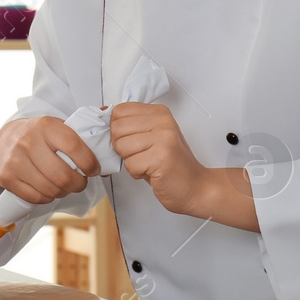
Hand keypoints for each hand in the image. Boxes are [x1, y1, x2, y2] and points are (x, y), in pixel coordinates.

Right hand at [0, 116, 100, 205]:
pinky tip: (49, 189)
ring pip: (50, 189)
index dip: (89, 163)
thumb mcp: (57, 128)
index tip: (93, 169)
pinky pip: (35, 197)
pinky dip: (47, 198)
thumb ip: (82, 141)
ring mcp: (15, 160)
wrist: (4, 139)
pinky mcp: (7, 177)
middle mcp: (29, 141)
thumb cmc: (38, 136)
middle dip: (78, 184)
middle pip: (63, 175)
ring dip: (63, 192)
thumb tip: (108, 166)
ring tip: (64, 186)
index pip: (75, 147)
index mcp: (46, 126)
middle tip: (80, 183)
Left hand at [109, 102, 212, 216]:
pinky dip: (137, 173)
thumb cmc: (171, 165)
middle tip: (141, 155)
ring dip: (131, 161)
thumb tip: (103, 117)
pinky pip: (130, 165)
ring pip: (121, 147)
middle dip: (122, 148)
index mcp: (159, 112)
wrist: (196, 187)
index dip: (118, 130)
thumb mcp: (153, 137)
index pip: (119, 111)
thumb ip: (133, 126)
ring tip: (148, 164)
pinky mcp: (161, 158)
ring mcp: (163, 138)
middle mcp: (162, 121)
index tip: (131, 141)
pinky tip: (153, 172)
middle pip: (117, 129)